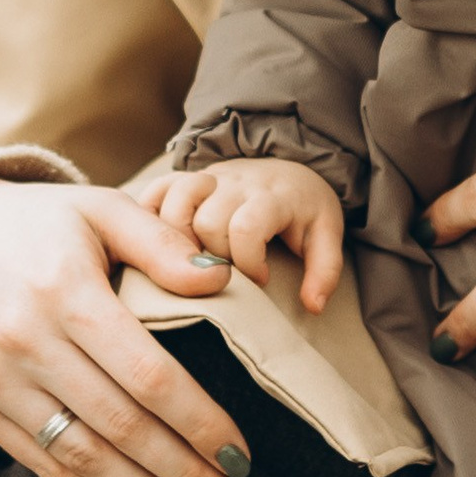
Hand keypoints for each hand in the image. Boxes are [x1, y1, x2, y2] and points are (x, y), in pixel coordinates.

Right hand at [0, 176, 257, 476]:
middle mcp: (24, 340)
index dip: (200, 423)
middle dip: (183, 474)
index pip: (149, 375)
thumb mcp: (101, 208)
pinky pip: (41, 465)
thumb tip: (222, 282)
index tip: (241, 455)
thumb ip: (162, 244)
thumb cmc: (38, 223)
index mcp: (66, 290)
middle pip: (120, 426)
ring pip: (80, 457)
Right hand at [155, 159, 345, 313]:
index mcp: (270, 196)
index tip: (260, 279)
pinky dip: (150, 218)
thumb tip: (312, 306)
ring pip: (176, 204)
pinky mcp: (183, 178)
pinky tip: (159, 247)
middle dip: (214, 256)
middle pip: (207, 221)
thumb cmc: (302, 211)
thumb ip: (324, 271)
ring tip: (193, 264)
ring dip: (179, 240)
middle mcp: (234, 183)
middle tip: (227, 273)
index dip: (248, 262)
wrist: (287, 170)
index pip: (246, 227)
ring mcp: (205, 178)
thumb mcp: (325, 237)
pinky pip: (155, 190)